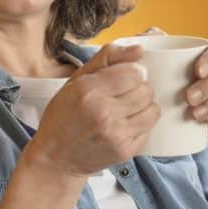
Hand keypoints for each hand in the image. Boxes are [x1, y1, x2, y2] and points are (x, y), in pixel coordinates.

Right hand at [26, 42, 160, 178]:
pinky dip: (140, 126)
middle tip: (123, 97)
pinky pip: (148, 130)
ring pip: (152, 110)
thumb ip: (106, 59)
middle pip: (146, 90)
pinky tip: (124, 126)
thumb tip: (139, 49)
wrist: (55, 159)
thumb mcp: (74, 81)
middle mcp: (103, 112)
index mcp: (88, 90)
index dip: (132, 73)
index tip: (123, 79)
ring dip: (143, 107)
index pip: (134, 73)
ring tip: (127, 110)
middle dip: (139, 90)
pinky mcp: (124, 151)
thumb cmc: (63, 118)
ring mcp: (115, 134)